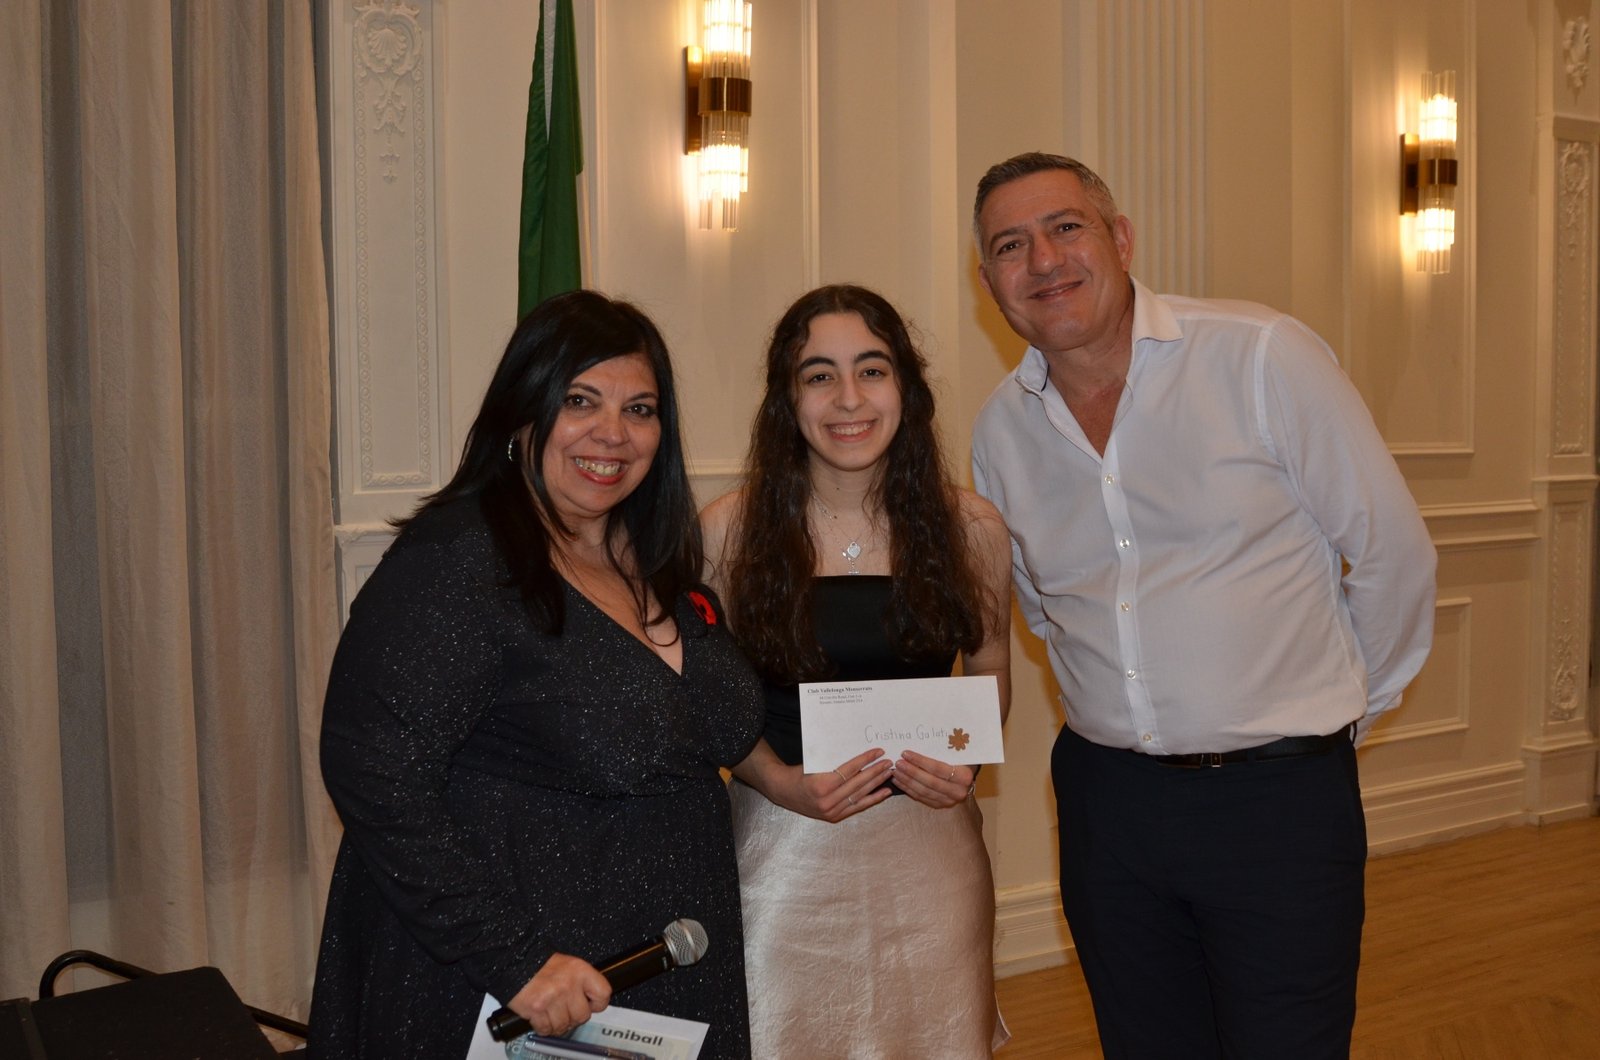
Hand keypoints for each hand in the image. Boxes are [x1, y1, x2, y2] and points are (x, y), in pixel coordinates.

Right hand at [506, 952, 610, 1036]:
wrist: (516, 962)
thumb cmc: (541, 964)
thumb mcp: (569, 964)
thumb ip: (583, 981)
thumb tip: (592, 1001)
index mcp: (580, 970)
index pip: (603, 994)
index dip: (597, 1004)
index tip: (590, 1005)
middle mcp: (568, 985)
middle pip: (583, 1016)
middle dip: (574, 1016)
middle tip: (565, 1010)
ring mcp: (552, 998)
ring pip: (564, 1025)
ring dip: (557, 1024)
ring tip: (551, 1013)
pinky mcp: (536, 1010)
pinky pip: (547, 1029)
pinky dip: (543, 1027)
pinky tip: (540, 1017)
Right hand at [771, 747, 893, 822]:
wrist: (783, 791)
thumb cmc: (798, 773)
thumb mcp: (815, 764)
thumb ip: (835, 763)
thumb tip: (861, 757)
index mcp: (822, 784)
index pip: (850, 769)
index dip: (866, 760)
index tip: (878, 752)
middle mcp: (827, 800)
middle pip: (858, 782)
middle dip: (876, 771)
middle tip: (889, 762)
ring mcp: (832, 811)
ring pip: (860, 795)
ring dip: (877, 783)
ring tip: (889, 773)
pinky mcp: (834, 817)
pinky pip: (858, 807)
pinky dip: (872, 799)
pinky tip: (885, 792)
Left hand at [893, 750, 975, 808]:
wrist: (967, 776)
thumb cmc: (959, 760)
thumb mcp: (956, 753)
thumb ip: (942, 750)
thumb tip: (918, 741)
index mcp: (964, 776)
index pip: (937, 768)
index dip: (920, 761)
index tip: (906, 753)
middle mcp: (958, 791)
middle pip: (930, 782)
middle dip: (911, 772)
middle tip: (898, 763)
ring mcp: (949, 801)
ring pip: (923, 791)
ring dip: (907, 781)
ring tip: (895, 771)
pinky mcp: (939, 805)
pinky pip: (921, 797)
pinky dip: (908, 789)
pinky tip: (898, 781)